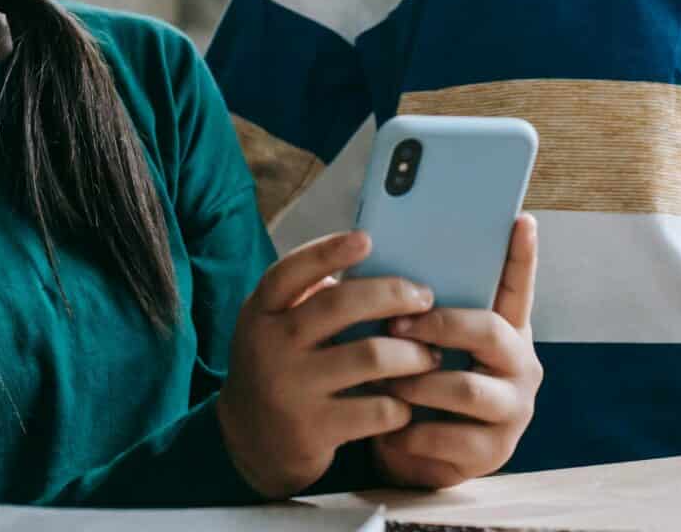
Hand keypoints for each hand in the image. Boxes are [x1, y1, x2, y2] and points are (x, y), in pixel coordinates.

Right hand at [218, 230, 440, 497]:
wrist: (249, 442)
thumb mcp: (277, 327)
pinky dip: (402, 403)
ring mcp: (291, 388)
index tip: (366, 239)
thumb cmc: (280, 367)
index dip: (327, 250)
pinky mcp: (313, 430)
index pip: (290, 271)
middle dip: (393, 295)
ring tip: (431, 354)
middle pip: (340, 305)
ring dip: (413, 353)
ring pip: (371, 357)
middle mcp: (270, 346)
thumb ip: (310, 299)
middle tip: (424, 298)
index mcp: (261, 311)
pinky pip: (377, 409)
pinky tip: (409, 400)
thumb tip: (375, 265)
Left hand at [371, 214, 541, 488]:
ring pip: (464, 386)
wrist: (412, 453)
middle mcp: (520, 365)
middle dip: (437, 325)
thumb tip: (372, 261)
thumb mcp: (422, 344)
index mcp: (505, 331)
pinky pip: (447, 435)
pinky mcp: (494, 452)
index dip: (521, 256)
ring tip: (384, 381)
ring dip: (415, 382)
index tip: (521, 219)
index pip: (517, 287)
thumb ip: (417, 309)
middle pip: (488, 331)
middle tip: (395, 323)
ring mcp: (513, 410)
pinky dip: (410, 430)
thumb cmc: (415, 382)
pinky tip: (391, 427)